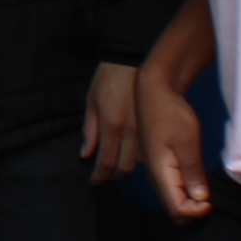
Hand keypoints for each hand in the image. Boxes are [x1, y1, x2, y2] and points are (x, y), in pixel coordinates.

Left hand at [80, 61, 142, 185]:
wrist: (135, 59)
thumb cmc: (109, 77)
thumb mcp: (92, 100)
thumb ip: (89, 129)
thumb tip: (85, 154)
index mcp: (111, 124)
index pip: (106, 161)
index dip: (100, 175)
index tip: (95, 180)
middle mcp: (130, 131)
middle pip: (124, 166)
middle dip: (114, 174)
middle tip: (106, 174)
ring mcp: (146, 129)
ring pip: (139, 160)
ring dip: (127, 166)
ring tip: (117, 166)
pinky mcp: (155, 125)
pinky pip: (149, 150)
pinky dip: (140, 156)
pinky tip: (132, 153)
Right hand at [138, 66, 210, 220]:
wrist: (155, 92)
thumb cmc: (171, 114)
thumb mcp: (187, 142)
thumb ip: (192, 173)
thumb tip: (200, 198)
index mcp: (159, 173)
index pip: (177, 209)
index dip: (196, 211)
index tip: (211, 200)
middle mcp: (154, 176)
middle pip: (172, 209)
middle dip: (193, 209)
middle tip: (210, 195)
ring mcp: (155, 171)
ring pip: (172, 199)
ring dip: (189, 200)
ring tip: (205, 186)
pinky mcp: (159, 164)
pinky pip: (171, 187)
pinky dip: (185, 191)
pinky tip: (196, 178)